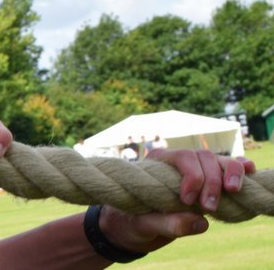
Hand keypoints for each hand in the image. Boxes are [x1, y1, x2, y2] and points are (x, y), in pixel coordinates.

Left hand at [100, 150, 255, 252]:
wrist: (134, 227)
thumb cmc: (134, 222)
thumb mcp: (142, 226)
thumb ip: (166, 223)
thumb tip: (200, 223)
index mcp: (157, 163)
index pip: (182, 157)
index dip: (192, 176)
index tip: (188, 201)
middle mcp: (178, 161)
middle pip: (203, 157)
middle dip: (211, 181)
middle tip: (209, 208)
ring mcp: (196, 169)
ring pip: (218, 160)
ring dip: (229, 173)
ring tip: (232, 192)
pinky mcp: (209, 180)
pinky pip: (227, 167)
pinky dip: (239, 168)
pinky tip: (249, 171)